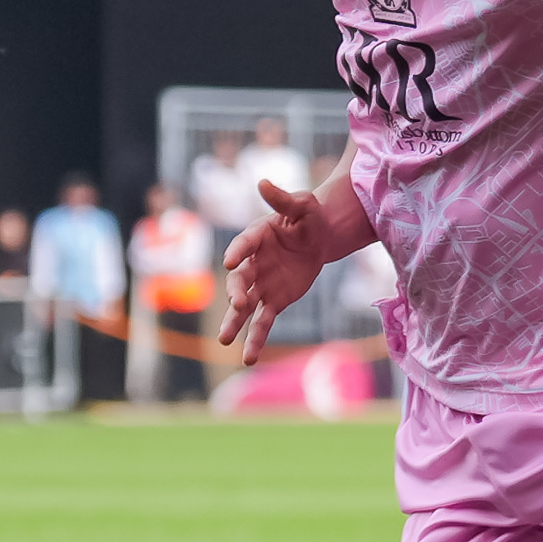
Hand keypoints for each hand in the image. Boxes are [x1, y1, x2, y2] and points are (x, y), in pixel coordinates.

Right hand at [217, 179, 357, 365]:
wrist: (318, 237)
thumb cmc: (308, 216)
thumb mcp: (302, 205)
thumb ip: (284, 199)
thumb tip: (263, 182)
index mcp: (256, 236)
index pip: (243, 245)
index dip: (237, 252)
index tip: (230, 262)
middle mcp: (252, 263)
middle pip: (239, 280)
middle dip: (237, 291)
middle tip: (237, 303)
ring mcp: (260, 285)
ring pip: (244, 307)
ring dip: (234, 322)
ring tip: (223, 340)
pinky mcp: (273, 301)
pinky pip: (262, 322)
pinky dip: (254, 339)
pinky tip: (247, 358)